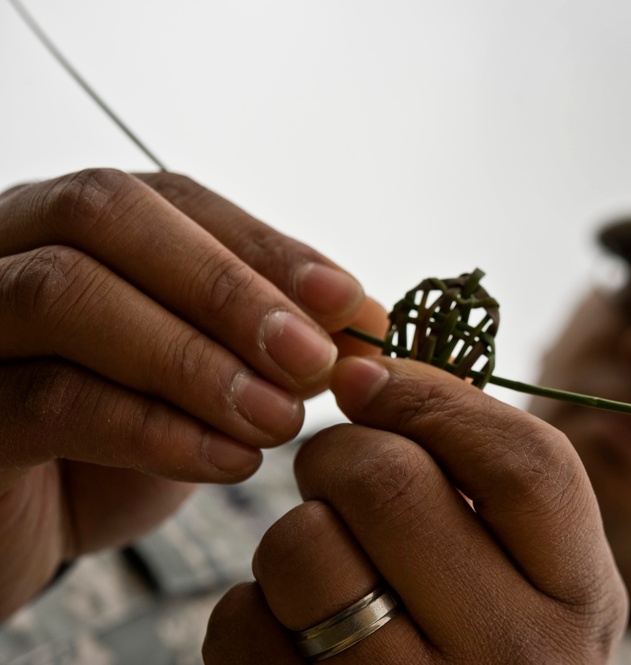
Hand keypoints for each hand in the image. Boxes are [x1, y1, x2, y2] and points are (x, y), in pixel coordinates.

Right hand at [0, 169, 385, 618]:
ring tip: (280, 420)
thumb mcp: (208, 376)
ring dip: (194, 358)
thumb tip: (367, 320)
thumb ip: (275, 337)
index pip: (171, 197)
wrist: (30, 524)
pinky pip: (47, 399)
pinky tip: (229, 460)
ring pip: (65, 293)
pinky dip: (155, 429)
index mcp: (73, 224)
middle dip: (228, 288)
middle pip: (106, 215)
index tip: (347, 304)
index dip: (265, 246)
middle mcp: (7, 247)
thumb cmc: (121, 434)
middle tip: (314, 361)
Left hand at [204, 356, 627, 663]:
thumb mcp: (540, 575)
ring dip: (294, 531)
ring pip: (302, 545)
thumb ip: (493, 481)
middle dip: (338, 451)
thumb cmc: (496, 648)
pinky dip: (252, 607)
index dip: (430, 396)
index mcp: (579, 598)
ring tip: (324, 558)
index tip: (367, 376)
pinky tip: (295, 628)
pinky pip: (241, 623)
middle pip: (390, 483)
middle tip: (334, 467)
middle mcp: (513, 656)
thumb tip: (369, 371)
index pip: (523, 462)